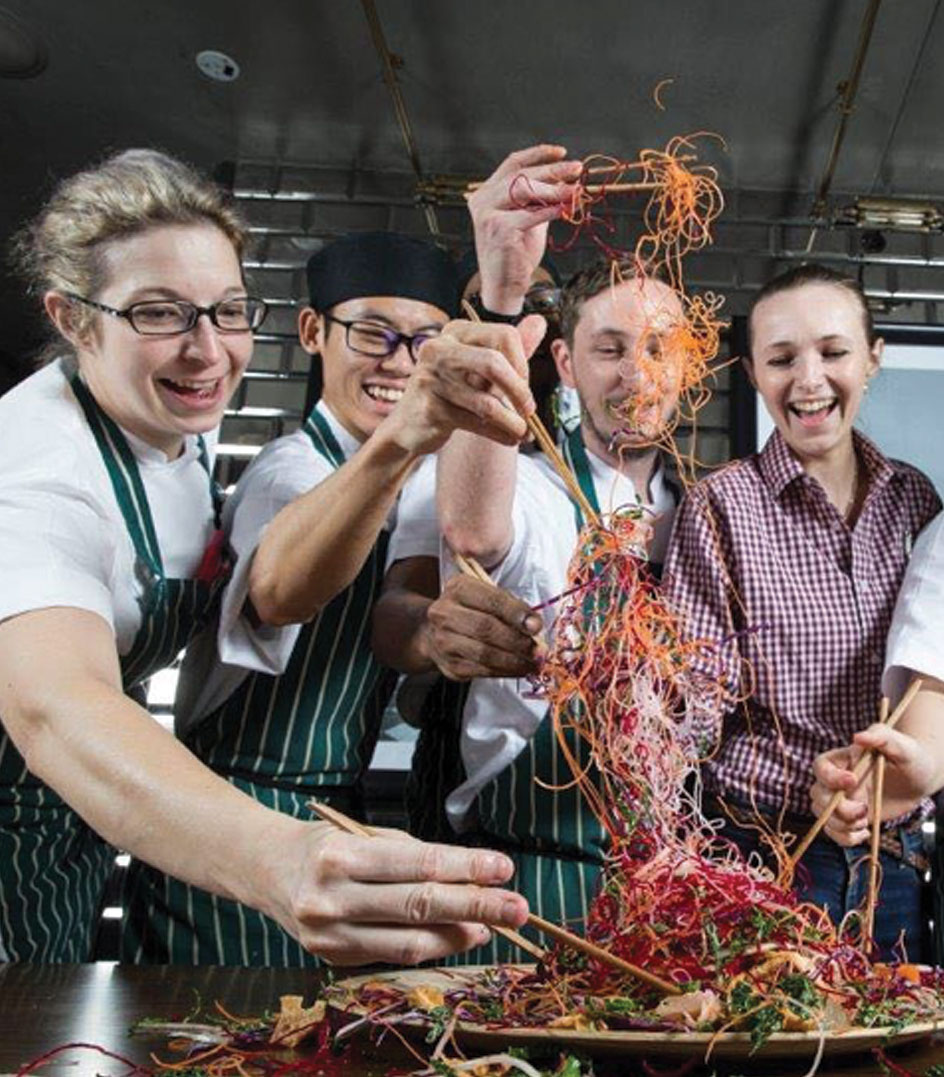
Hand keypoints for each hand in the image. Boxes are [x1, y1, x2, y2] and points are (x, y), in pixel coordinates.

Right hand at [276, 821, 528, 965]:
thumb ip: (412, 857)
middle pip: (420, 906)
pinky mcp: (333, 959)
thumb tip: (469, 881)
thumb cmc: (325, 845)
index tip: (503, 868)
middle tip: (518, 908)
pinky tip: (459, 937)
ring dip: (460, 935)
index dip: (465, 868)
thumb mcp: (363, 836)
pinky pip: (394, 955)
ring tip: (493, 926)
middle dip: (476, 907)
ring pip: (411, 941)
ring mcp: (331, 935)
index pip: (417, 864)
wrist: (266, 871)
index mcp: (341, 856)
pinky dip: (432, 946)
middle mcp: (333, 899)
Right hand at [383, 317, 545, 454]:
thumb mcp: (480, 368)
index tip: (525, 387)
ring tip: (522, 432)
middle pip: (494, 363)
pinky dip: (500, 434)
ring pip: (487, 403)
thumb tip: (540, 322)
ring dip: (512, 422)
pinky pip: (477, 423)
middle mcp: (439, 349)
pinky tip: (509, 439)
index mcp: (456, 332)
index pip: (504, 335)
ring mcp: (431, 379)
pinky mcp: (431, 409)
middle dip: (519, 391)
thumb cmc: (451, 394)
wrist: (409, 426)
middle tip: (529, 410)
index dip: (523, 364)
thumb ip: (508, 349)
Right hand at [424, 573, 542, 679]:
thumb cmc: (470, 610)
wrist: (435, 631)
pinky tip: (519, 669)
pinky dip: (505, 671)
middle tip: (538, 649)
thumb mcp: (486, 595)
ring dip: (514, 660)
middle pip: (486, 629)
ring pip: (484, 654)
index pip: (491, 600)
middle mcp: (445, 613)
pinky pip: (482, 670)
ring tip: (533, 662)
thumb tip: (534, 625)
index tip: (536, 625)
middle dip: (517, 641)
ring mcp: (443, 641)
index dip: (516, 613)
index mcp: (458, 589)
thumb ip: (510, 606)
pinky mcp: (449, 665)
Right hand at [468, 144, 580, 312]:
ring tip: (575, 190)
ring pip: (525, 190)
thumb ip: (541, 199)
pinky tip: (565, 208)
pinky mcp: (498, 229)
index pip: (512, 164)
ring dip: (554, 189)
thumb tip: (565, 178)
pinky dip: (550, 210)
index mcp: (487, 193)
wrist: (504, 287)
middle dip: (553, 171)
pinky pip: (530, 214)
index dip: (538, 154)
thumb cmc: (517, 255)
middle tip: (577, 169)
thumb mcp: (530, 219)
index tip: (561, 152)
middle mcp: (482, 200)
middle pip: (521, 174)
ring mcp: (487, 214)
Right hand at [810, 723, 930, 846]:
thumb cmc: (910, 758)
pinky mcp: (850, 819)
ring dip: (842, 825)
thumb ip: (881, 737)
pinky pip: (835, 833)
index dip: (830, 777)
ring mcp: (842, 801)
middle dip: (838, 808)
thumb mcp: (902, 746)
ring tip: (866, 821)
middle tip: (864, 809)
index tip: (853, 780)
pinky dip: (847, 838)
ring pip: (823, 816)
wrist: (919, 781)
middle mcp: (837, 781)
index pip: (820, 767)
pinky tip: (867, 832)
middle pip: (818, 795)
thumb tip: (859, 738)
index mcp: (842, 759)